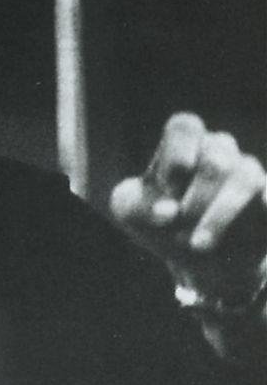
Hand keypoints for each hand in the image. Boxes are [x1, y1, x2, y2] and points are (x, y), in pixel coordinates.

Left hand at [110, 112, 266, 307]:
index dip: (177, 156)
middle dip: (194, 201)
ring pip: (245, 178)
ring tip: (196, 245)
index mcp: (184, 144)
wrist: (192, 258)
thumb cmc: (157, 221)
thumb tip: (169, 212)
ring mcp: (248, 173)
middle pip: (215, 160)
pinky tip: (243, 223)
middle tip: (178, 226)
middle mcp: (219, 151)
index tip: (167, 188)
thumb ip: (137, 205)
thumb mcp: (130, 212)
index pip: (185, 126)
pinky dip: (257, 212)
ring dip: (218, 216)